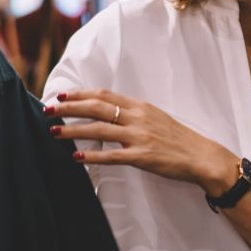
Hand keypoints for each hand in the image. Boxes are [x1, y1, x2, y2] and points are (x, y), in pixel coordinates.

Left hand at [46, 89, 237, 193]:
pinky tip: (76, 156)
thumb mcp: (156, 117)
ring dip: (73, 130)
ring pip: (99, 129)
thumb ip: (133, 114)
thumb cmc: (178, 139)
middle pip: (96, 107)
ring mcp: (139, 136)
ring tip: (54, 131)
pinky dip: (92, 156)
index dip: (80, 94)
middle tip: (49, 110)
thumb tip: (108, 112)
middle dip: (69, 108)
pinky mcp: (142, 156)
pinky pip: (111, 156)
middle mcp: (138, 117)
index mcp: (140, 106)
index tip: (62, 95)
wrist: (201, 156)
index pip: (104, 94)